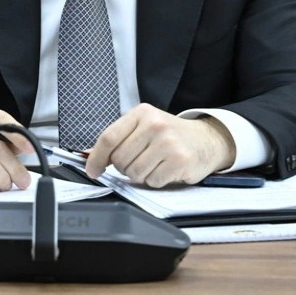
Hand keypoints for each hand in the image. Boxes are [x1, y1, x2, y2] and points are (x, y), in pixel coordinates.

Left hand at [84, 103, 234, 187]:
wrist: (206, 140)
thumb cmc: (170, 136)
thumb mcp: (144, 127)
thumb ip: (119, 139)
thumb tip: (89, 156)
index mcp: (142, 113)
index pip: (109, 137)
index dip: (96, 157)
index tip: (93, 170)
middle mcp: (155, 125)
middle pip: (120, 159)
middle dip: (124, 168)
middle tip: (139, 161)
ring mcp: (168, 142)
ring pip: (134, 173)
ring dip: (141, 175)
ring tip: (154, 164)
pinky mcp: (179, 160)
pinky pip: (152, 181)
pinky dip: (156, 180)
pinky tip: (166, 169)